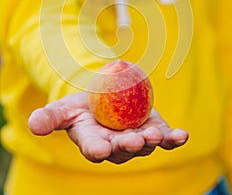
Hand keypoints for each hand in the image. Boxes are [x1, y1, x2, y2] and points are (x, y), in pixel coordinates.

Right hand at [28, 92, 187, 163]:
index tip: (100, 149)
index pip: (93, 149)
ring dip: (151, 142)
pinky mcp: (152, 131)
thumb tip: (33, 125)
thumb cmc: (81, 107)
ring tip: (156, 135)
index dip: (97, 149)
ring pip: (144, 145)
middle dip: (129, 146)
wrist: (104, 99)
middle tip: (135, 140)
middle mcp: (116, 148)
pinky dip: (174, 138)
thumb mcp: (62, 108)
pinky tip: (182, 135)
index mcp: (93, 144)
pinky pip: (165, 138)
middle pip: (122, 150)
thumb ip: (49, 118)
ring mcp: (136, 140)